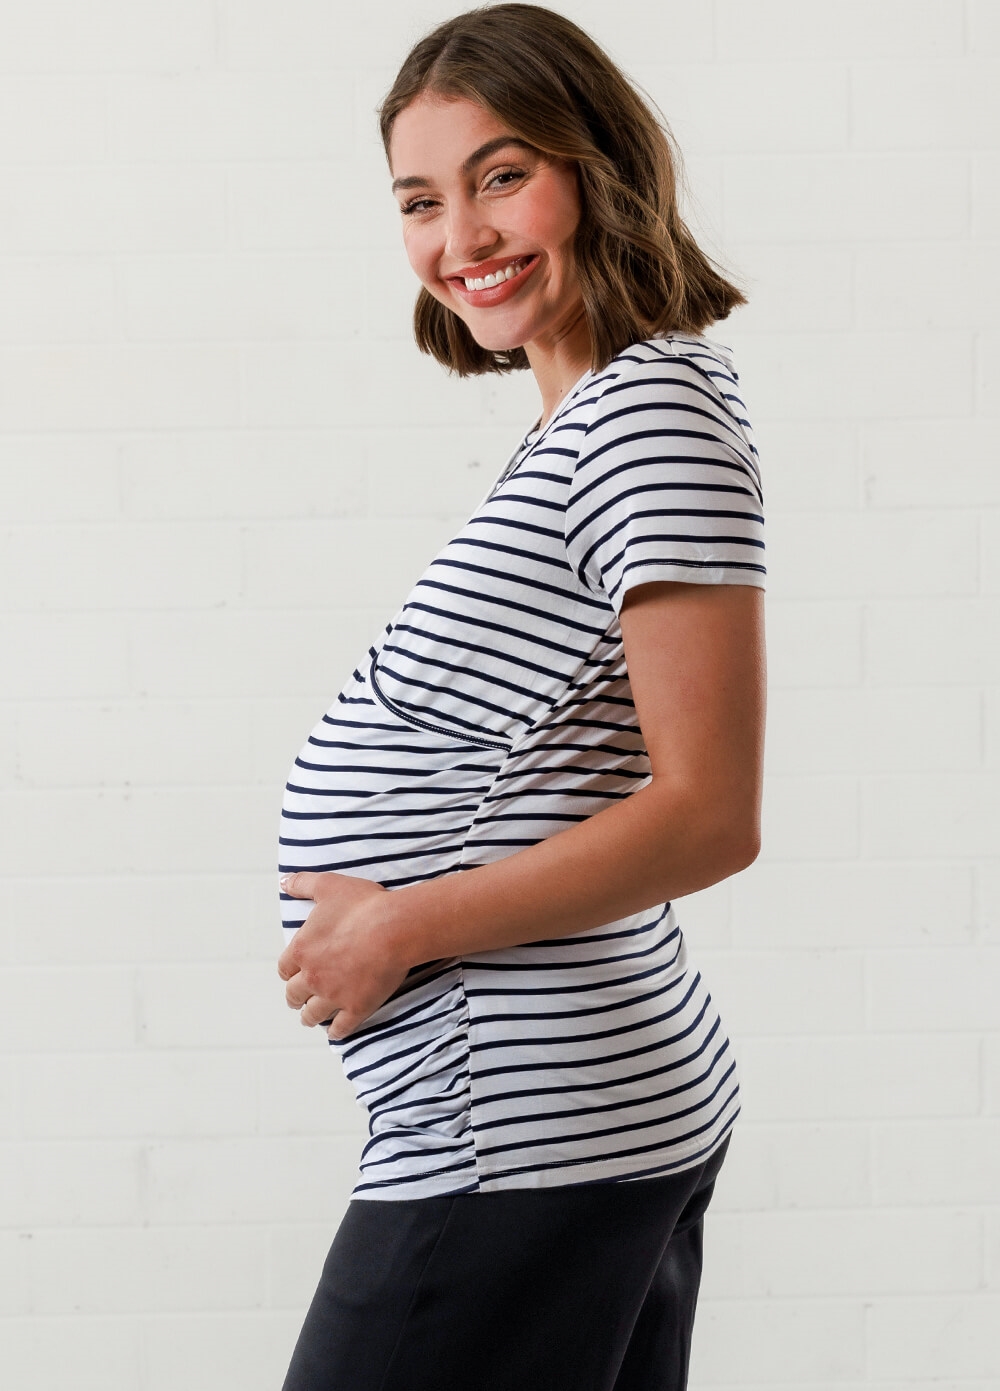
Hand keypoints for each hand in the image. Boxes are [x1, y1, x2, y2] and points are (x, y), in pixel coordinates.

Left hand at [277, 871, 408, 1040]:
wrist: (394, 928)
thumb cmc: (363, 906)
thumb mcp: (328, 886)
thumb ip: (303, 884)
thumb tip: (284, 881)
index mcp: (302, 950)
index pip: (284, 969)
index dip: (289, 971)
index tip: (294, 972)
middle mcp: (312, 976)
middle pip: (294, 995)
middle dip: (296, 997)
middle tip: (300, 998)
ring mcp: (334, 995)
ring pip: (312, 1015)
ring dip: (310, 1016)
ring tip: (312, 1017)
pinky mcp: (356, 1008)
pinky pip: (340, 1028)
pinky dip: (336, 1031)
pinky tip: (335, 1031)